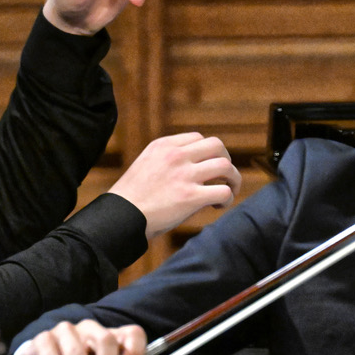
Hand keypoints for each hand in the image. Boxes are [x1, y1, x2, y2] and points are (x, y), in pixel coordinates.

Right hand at [110, 132, 241, 239]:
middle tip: (224, 177)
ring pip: (226, 166)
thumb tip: (194, 168)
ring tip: (228, 191)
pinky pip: (224, 191)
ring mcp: (184, 175)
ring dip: (232, 179)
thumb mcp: (145, 164)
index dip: (207, 153)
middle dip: (226, 160)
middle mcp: (176, 155)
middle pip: (217, 145)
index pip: (198, 138)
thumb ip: (167, 160)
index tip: (205, 168)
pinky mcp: (191, 197)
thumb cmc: (132, 198)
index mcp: (163, 145)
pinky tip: (218, 206)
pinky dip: (227, 198)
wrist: (121, 217)